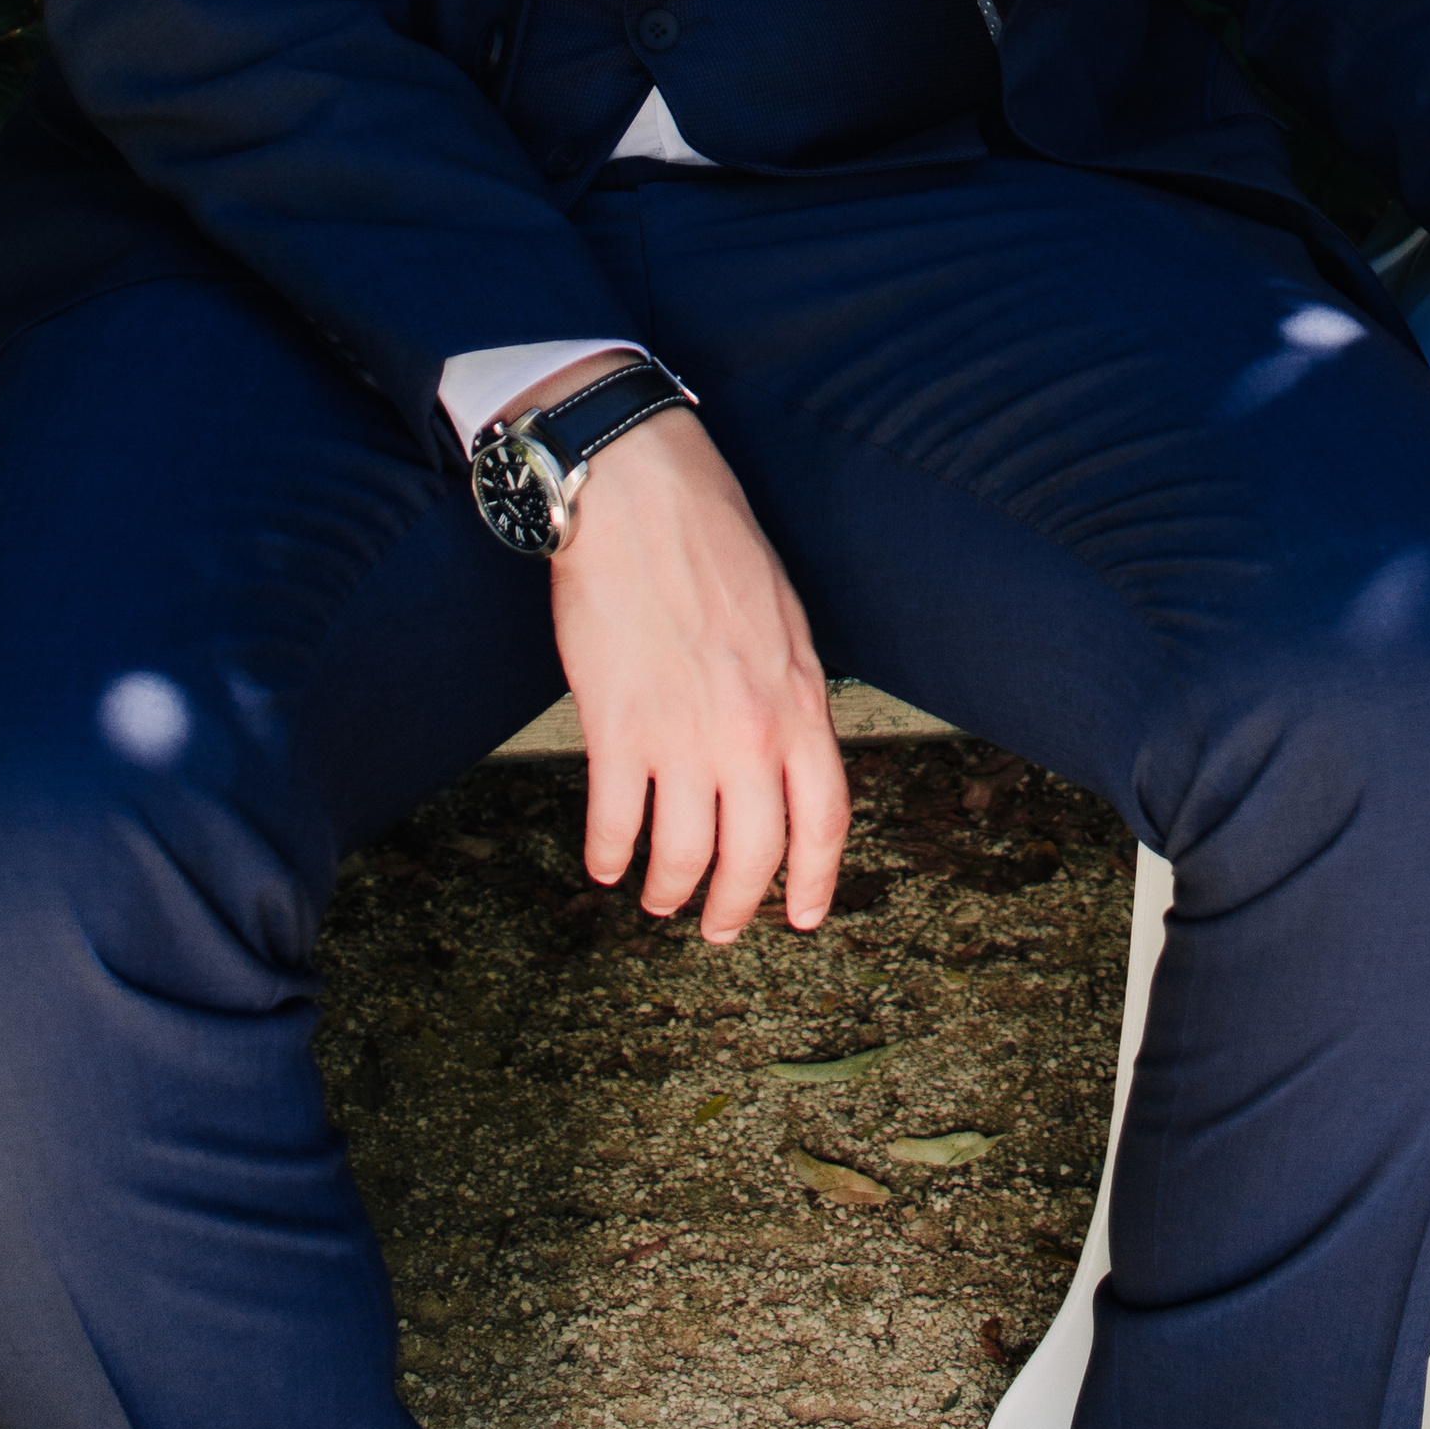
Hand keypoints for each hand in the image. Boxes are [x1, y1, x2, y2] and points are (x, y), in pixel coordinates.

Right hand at [548, 407, 847, 942]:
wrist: (643, 499)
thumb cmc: (714, 546)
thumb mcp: (785, 624)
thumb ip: (790, 695)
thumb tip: (786, 753)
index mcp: (801, 701)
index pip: (824, 818)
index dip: (814, 880)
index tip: (803, 916)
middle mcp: (751, 730)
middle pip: (755, 855)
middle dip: (736, 906)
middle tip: (719, 928)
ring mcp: (683, 733)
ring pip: (684, 854)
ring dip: (669, 890)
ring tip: (658, 899)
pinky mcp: (618, 726)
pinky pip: (615, 821)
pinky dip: (608, 854)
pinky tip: (605, 861)